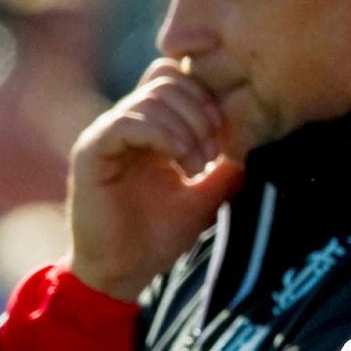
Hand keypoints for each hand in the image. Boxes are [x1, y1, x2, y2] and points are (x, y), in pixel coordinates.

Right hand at [66, 58, 243, 300]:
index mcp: (152, 126)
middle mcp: (127, 122)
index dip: (207, 96)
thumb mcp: (206, 196)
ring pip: (151, 96)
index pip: (177, 77)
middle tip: (211, 155)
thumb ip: (226, 166)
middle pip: (166, 78)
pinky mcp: (92, 150)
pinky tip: (179, 159)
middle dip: (200, 112)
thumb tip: (259, 142)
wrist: (124, 272)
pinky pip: (127, 121)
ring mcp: (107, 133)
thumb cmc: (160, 236)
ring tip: (196, 166)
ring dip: (185, 128)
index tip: (224, 134)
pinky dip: (161, 134)